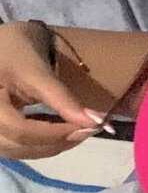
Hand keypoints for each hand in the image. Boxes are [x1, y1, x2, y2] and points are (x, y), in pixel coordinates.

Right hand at [0, 21, 101, 157]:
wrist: (4, 42)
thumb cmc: (15, 49)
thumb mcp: (36, 70)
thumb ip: (61, 97)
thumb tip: (93, 122)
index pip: (20, 130)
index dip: (55, 133)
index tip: (90, 126)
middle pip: (17, 145)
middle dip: (56, 142)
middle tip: (90, 130)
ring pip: (18, 150)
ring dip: (51, 146)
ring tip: (80, 131)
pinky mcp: (0, 129)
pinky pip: (18, 145)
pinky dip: (42, 143)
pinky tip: (63, 132)